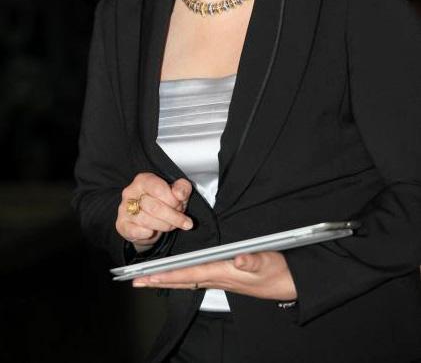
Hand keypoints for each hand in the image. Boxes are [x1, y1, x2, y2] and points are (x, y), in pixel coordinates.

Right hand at [116, 173, 192, 250]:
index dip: (173, 200)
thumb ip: (182, 188)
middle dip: (173, 216)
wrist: (151, 220)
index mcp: (144, 180)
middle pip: (154, 207)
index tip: (181, 205)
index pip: (158, 189)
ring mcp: (124, 208)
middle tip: (183, 221)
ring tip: (171, 225)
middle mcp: (131, 192)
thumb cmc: (164, 202)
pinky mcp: (122, 224)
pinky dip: (146, 233)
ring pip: (146, 220)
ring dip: (164, 226)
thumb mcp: (178, 192)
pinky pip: (134, 231)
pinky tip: (153, 232)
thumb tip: (179, 194)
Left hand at [132, 251, 297, 300]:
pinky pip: (196, 279)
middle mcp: (218, 278)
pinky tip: (176, 277)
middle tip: (136, 281)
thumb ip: (253, 260)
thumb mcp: (268, 261)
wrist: (289, 284)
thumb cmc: (278, 272)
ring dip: (166, 279)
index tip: (149, 276)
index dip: (169, 275)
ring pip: (187, 280)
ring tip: (148, 279)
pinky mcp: (225, 277)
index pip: (190, 274)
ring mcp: (220, 279)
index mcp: (224, 272)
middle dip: (159, 280)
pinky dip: (181, 277)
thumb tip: (239, 259)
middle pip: (182, 280)